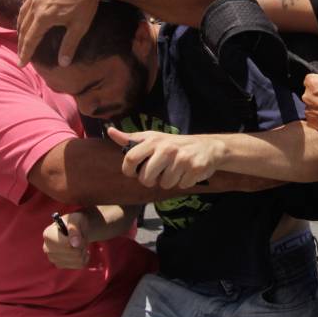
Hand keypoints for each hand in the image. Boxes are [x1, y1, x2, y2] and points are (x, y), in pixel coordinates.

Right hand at [17, 0, 106, 66]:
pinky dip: (25, 8)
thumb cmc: (86, 3)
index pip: (30, 39)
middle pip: (24, 26)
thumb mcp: (79, 26)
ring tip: (21, 36)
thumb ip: (69, 45)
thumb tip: (63, 64)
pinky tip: (26, 13)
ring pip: (23, 11)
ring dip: (21, 25)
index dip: (25, 52)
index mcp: (43, 16)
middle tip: (21, 54)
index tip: (21, 63)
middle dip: (21, 42)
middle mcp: (35, 3)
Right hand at [42, 211, 89, 268]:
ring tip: (81, 244)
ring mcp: (52, 258)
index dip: (79, 241)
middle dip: (82, 246)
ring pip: (78, 261)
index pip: (67, 246)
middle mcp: (47, 248)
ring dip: (84, 252)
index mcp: (48, 235)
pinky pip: (79, 265)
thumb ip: (74, 229)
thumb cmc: (75, 222)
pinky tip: (81, 251)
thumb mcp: (76, 220)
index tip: (80, 235)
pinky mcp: (59, 265)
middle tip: (82, 239)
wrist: (76, 229)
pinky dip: (84, 258)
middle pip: (74, 254)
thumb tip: (75, 244)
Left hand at [107, 127, 224, 188]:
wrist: (207, 147)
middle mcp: (167, 148)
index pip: (130, 158)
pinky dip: (184, 182)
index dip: (129, 170)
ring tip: (175, 171)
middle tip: (158, 174)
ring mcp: (182, 158)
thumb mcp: (153, 138)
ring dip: (169, 182)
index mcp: (153, 140)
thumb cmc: (173, 144)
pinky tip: (187, 173)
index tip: (134, 173)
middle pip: (146, 178)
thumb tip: (110, 131)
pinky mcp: (195, 168)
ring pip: (165, 184)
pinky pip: (181, 185)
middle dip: (151, 181)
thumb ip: (130, 139)